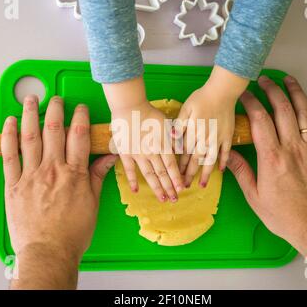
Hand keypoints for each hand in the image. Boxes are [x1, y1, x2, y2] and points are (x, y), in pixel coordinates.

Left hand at [1, 95, 116, 288]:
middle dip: (56, 110)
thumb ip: (98, 176)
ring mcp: (31, 175)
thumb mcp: (93, 203)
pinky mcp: (14, 185)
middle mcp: (53, 169)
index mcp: (75, 174)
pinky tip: (9, 123)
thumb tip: (110, 157)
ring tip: (31, 99)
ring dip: (30, 115)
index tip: (80, 108)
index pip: (78, 136)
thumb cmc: (73, 232)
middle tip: (57, 99)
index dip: (80, 117)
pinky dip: (8, 137)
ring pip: (30, 137)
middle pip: (54, 130)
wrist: (48, 252)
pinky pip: (10, 156)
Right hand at [104, 77, 183, 201]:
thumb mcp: (167, 123)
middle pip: (162, 174)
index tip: (181, 189)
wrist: (129, 107)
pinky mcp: (125, 153)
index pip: (172, 166)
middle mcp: (151, 152)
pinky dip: (133, 181)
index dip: (177, 179)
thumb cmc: (149, 112)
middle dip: (169, 188)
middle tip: (175, 199)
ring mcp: (138, 154)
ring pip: (149, 175)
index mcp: (163, 145)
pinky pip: (130, 170)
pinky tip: (136, 191)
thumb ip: (174, 137)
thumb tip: (181, 150)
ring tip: (162, 199)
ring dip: (156, 188)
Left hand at [175, 65, 248, 187]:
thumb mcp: (186, 108)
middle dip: (189, 174)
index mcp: (193, 133)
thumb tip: (172, 139)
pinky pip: (226, 152)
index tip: (175, 176)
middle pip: (196, 160)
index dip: (179, 166)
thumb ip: (179, 125)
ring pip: (210, 160)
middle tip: (184, 186)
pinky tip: (221, 171)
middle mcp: (205, 139)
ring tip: (202, 185)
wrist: (223, 91)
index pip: (184, 154)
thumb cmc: (202, 98)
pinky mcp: (228, 136)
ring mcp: (218, 139)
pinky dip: (223, 162)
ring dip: (205, 173)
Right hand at [226, 75, 306, 248]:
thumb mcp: (255, 197)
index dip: (251, 103)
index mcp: (272, 158)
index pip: (260, 120)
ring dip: (296, 93)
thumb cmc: (283, 215)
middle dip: (271, 90)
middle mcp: (292, 148)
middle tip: (263, 80)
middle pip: (282, 110)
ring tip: (287, 79)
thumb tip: (227, 156)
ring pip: (304, 113)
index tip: (244, 94)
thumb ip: (242, 172)